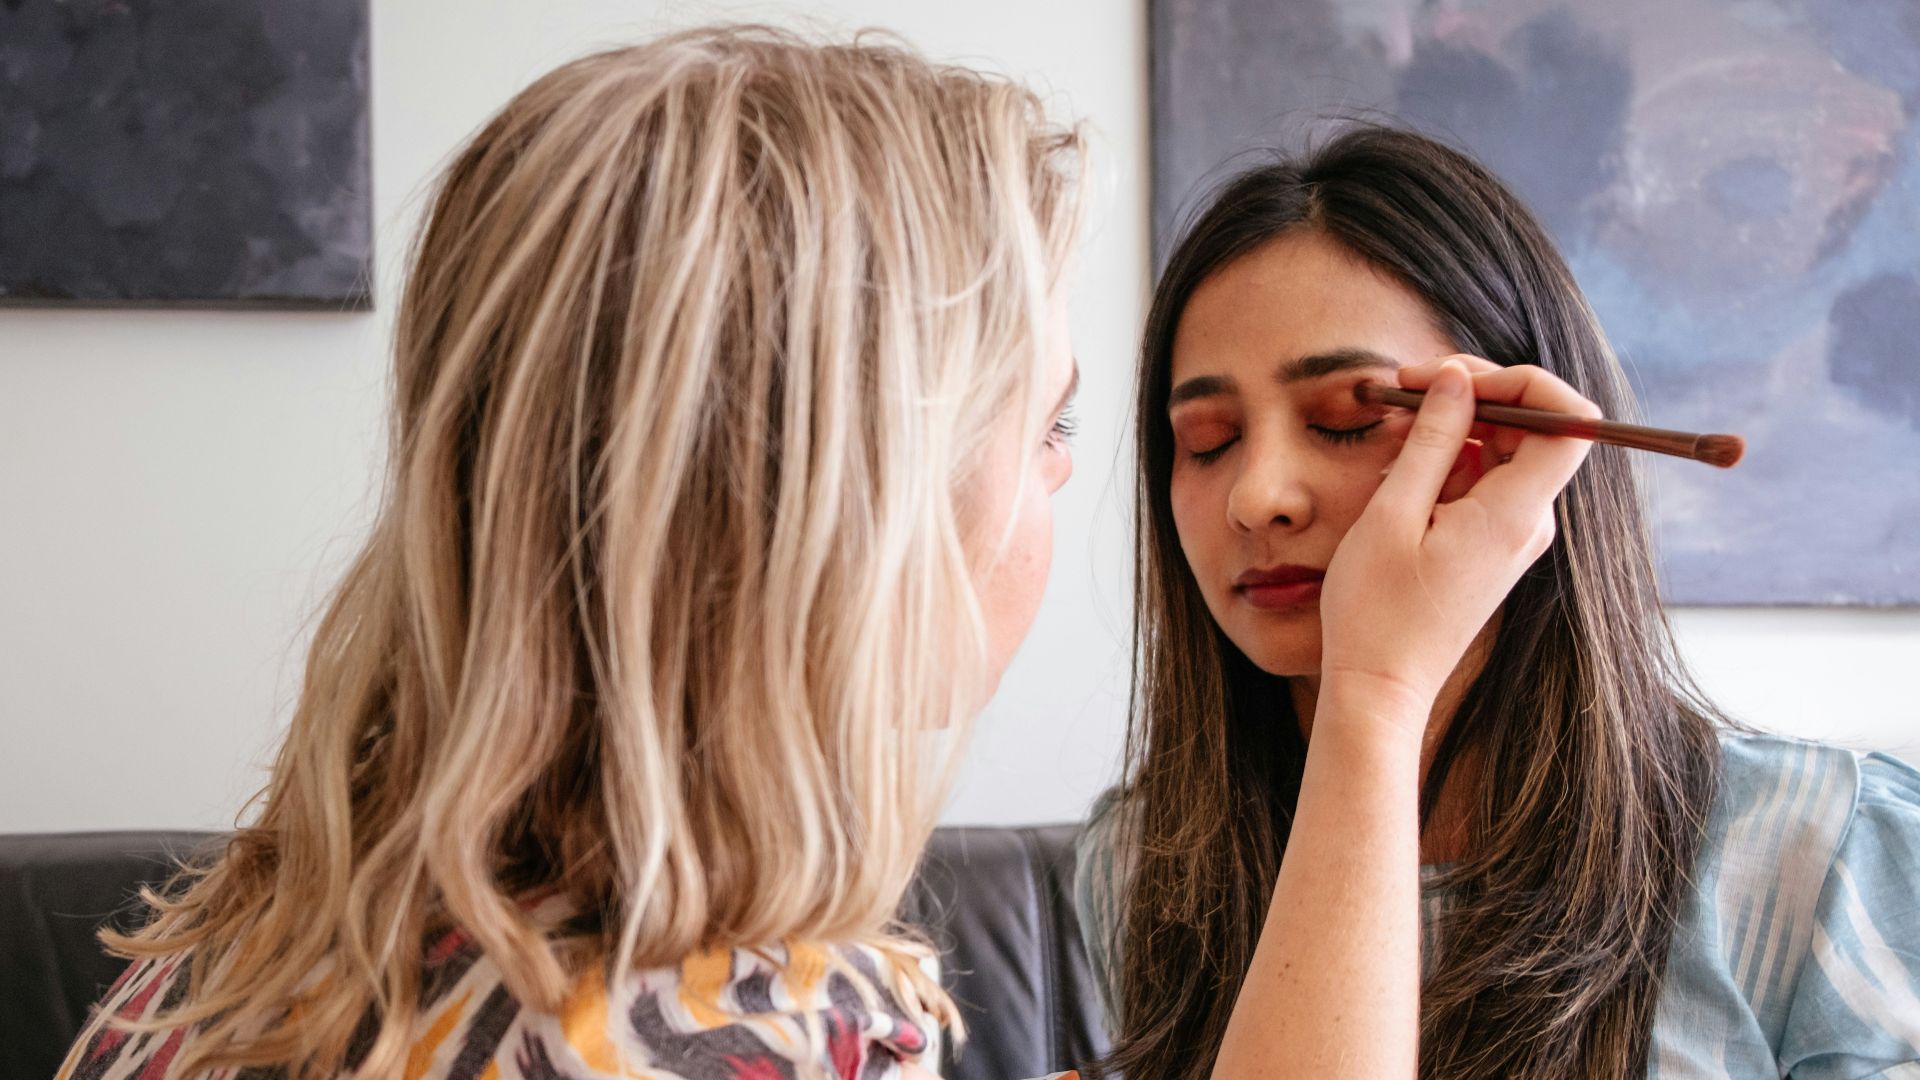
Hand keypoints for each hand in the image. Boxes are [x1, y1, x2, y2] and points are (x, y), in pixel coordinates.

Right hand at [1316, 356, 1597, 728]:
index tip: (1457, 376)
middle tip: (1405, 385)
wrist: (1380, 686)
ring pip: (1501, 451)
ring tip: (1390, 431)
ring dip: (1452, 426)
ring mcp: (1512, 536)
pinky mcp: (1491, 547)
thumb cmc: (1377, 610)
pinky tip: (1398, 469)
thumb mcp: (1393, 513)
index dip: (1523, 382)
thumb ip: (1431, 440)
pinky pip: (1482, 482)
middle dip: (1474, 393)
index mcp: (1514, 514)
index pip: (1568, 421)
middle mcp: (1527, 523)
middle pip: (1532, 427)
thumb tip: (1457, 379)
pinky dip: (1445, 461)